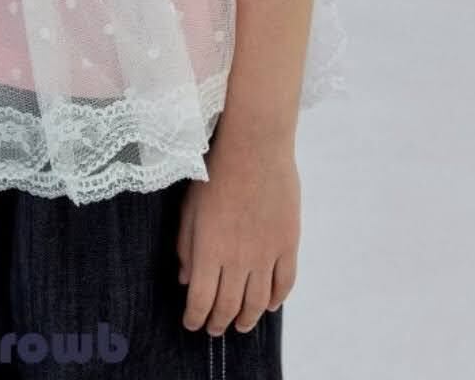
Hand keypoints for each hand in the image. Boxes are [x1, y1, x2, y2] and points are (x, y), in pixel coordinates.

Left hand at [176, 135, 298, 335]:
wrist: (254, 146)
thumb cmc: (215, 171)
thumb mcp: (190, 208)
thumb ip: (186, 246)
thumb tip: (186, 280)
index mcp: (210, 250)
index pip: (202, 300)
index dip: (196, 318)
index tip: (192, 324)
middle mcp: (238, 258)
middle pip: (229, 306)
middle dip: (219, 323)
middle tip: (214, 329)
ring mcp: (266, 253)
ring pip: (258, 302)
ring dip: (248, 318)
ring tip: (240, 324)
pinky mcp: (288, 243)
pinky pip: (285, 283)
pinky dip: (277, 300)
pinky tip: (270, 305)